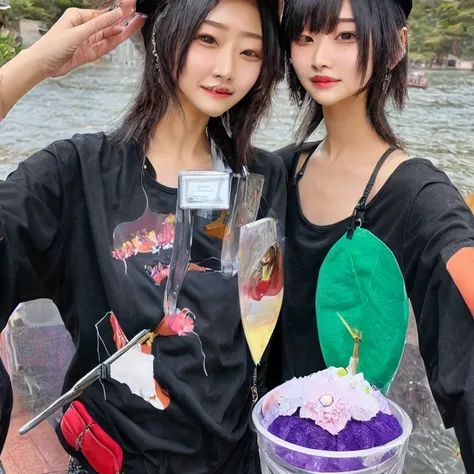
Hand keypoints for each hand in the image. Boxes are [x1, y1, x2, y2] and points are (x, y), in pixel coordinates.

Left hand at [28, 0, 144, 78]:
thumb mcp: (78, 32)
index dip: (117, 11)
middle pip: (108, 24)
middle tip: (137, 14)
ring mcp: (87, 41)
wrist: (43, 64)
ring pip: (108, 35)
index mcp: (78, 16)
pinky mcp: (88, 53)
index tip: (130, 6)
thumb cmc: (52, 46)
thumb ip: (99, 25)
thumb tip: (115, 15)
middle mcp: (83, 27)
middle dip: (123, 19)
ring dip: (122, 31)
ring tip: (136, 24)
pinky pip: (104, 47)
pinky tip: (123, 37)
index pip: (102, 14)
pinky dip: (114, 42)